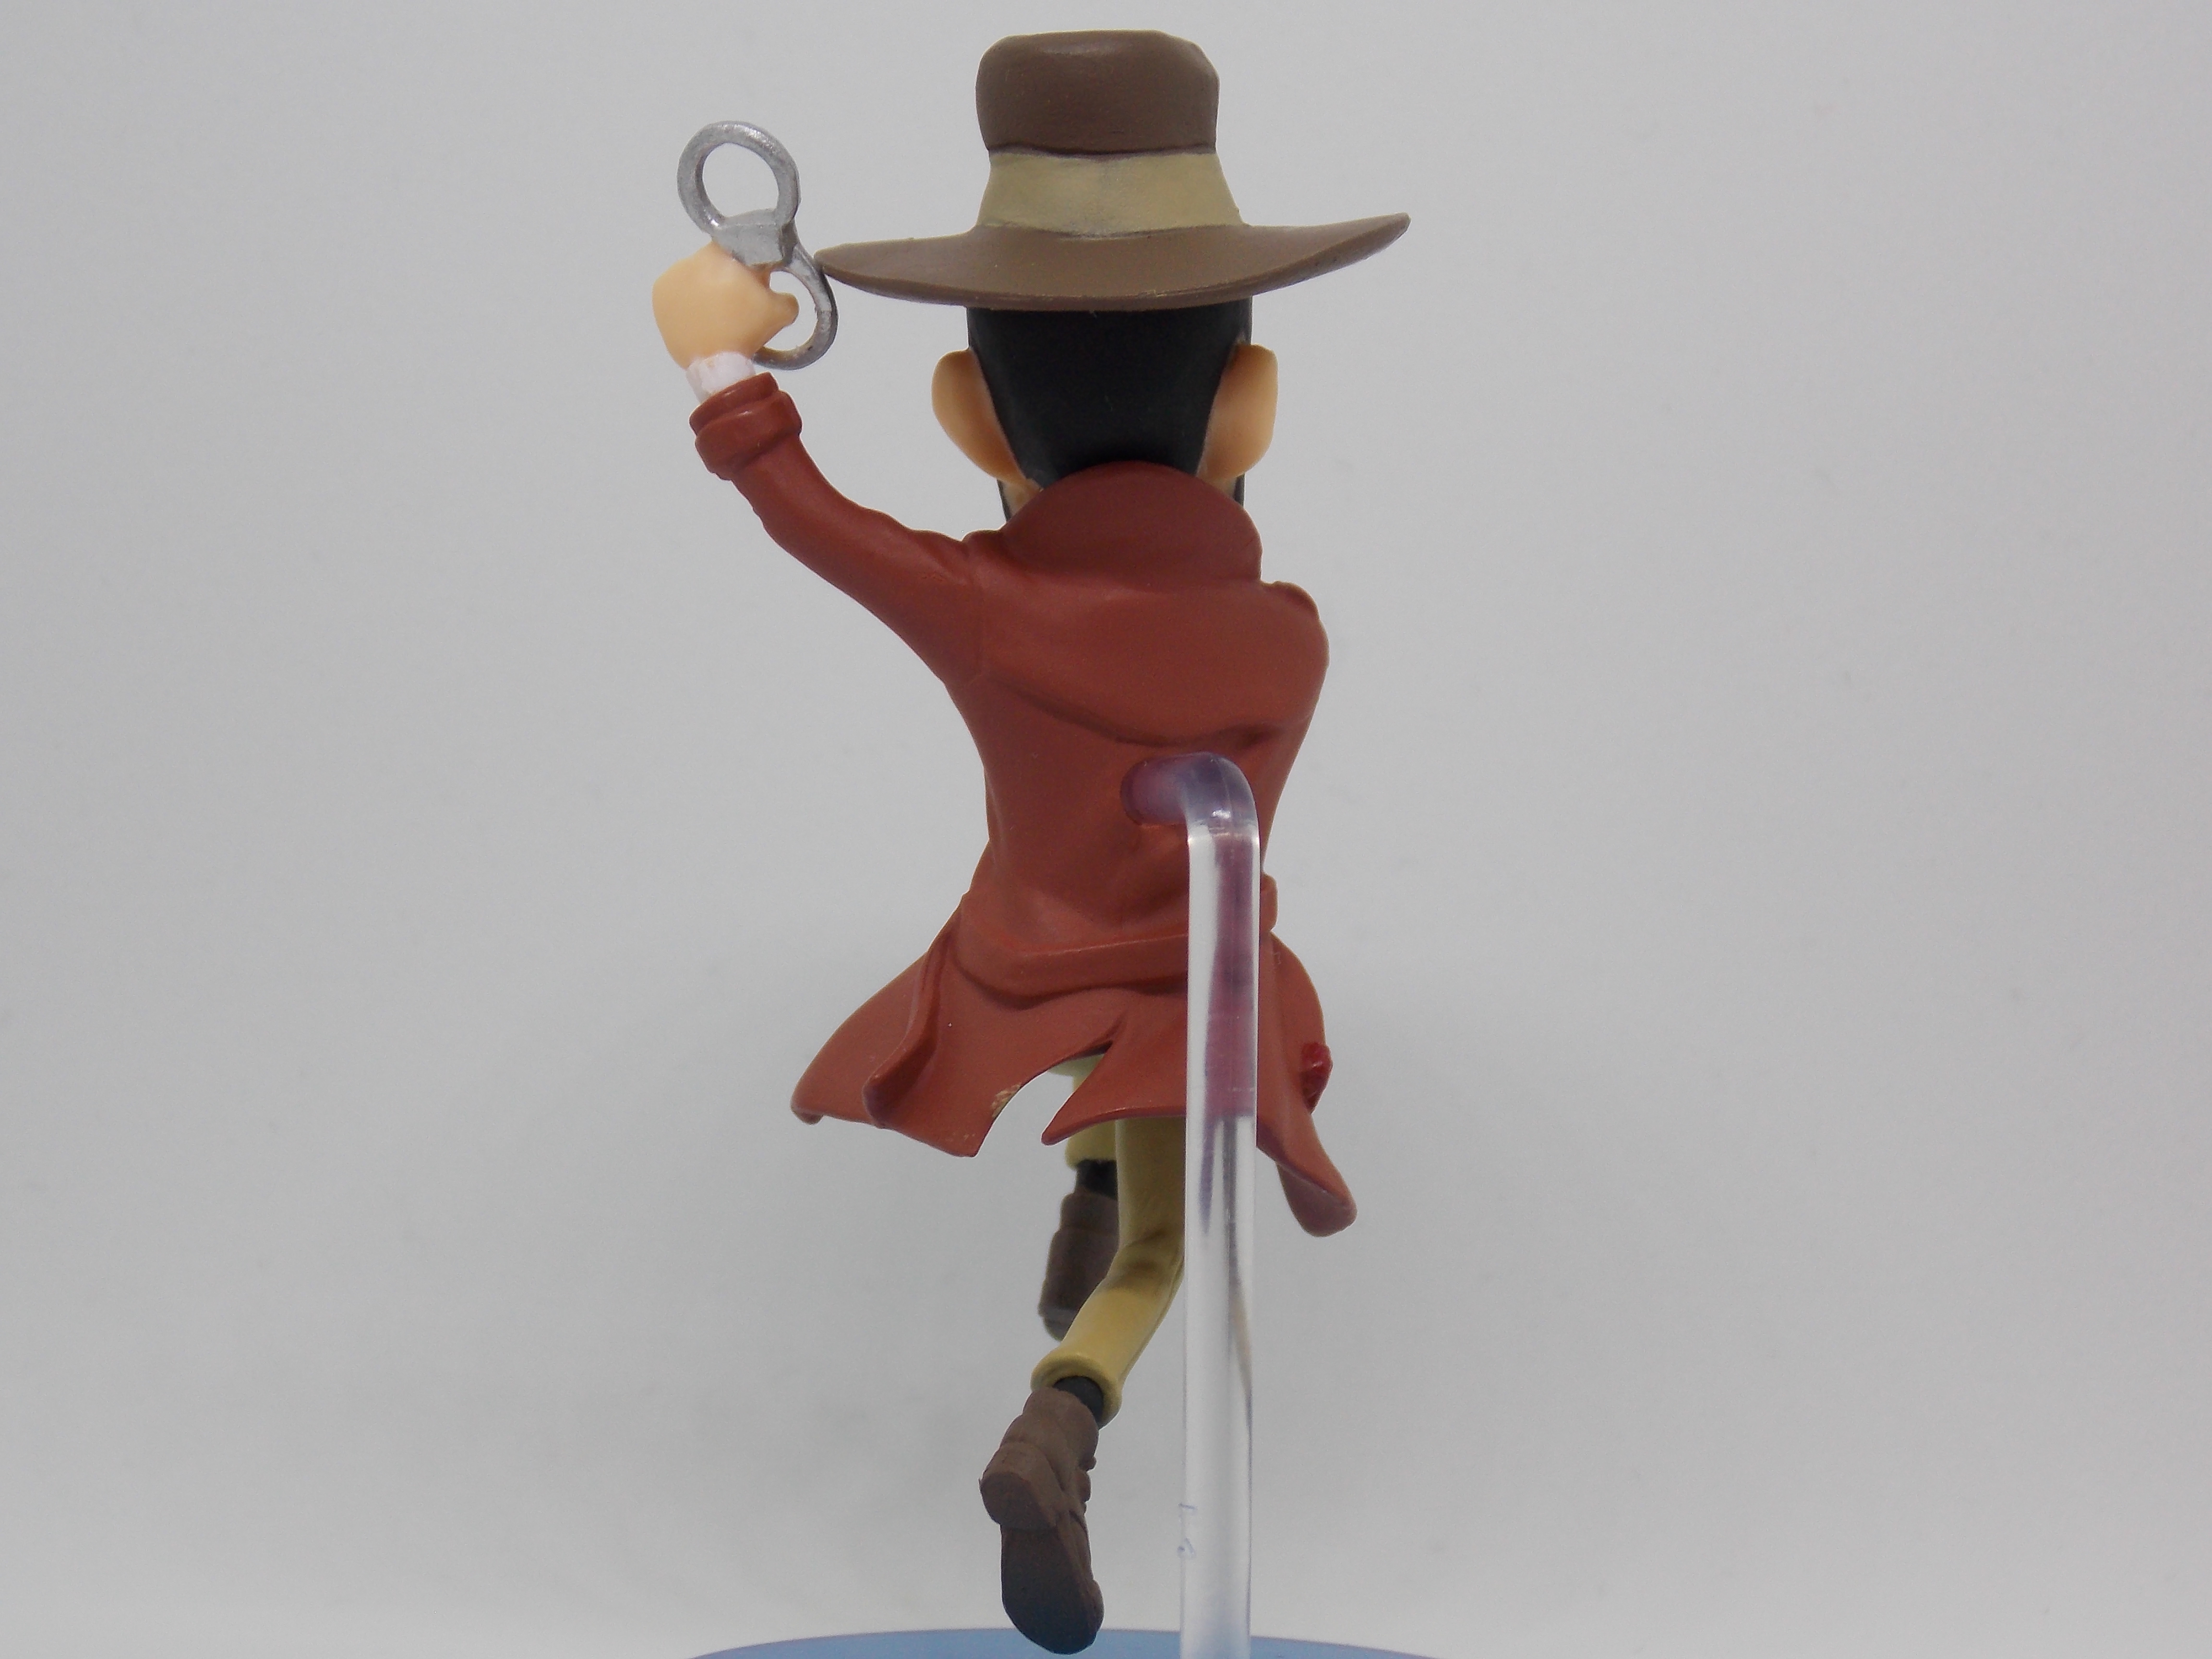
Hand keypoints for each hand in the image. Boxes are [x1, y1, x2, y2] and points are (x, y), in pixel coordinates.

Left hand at [652, 242, 801, 365]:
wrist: (715, 365)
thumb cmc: (747, 332)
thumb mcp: (781, 312)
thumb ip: (787, 296)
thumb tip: (782, 295)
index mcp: (720, 255)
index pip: (739, 247)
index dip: (750, 265)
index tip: (755, 284)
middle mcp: (691, 259)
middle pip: (715, 262)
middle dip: (728, 278)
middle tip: (738, 304)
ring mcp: (671, 277)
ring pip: (696, 276)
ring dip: (707, 288)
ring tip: (716, 314)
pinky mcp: (659, 295)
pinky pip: (678, 291)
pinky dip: (688, 300)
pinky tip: (699, 316)